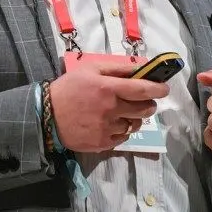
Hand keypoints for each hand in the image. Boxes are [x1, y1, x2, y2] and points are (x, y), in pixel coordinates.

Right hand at [49, 59, 169, 151]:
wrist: (47, 115)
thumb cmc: (69, 88)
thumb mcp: (90, 69)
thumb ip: (116, 68)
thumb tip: (140, 67)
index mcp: (108, 88)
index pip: (143, 89)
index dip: (158, 89)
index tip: (164, 89)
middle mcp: (111, 109)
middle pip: (145, 109)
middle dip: (149, 104)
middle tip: (143, 101)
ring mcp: (108, 128)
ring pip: (135, 125)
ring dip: (135, 118)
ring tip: (123, 113)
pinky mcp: (103, 143)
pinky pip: (123, 137)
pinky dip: (122, 130)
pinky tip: (111, 123)